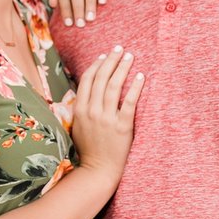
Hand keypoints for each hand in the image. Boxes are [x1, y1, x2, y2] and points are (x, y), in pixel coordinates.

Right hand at [66, 46, 144, 175]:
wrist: (98, 170)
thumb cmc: (89, 149)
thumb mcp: (78, 127)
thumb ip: (81, 109)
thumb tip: (87, 92)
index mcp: (79, 110)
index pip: (87, 80)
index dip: (96, 65)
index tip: (104, 56)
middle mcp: (92, 111)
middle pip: (101, 78)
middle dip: (111, 60)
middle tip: (119, 48)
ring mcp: (106, 119)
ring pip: (114, 86)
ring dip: (122, 68)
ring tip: (130, 56)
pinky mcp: (122, 126)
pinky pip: (129, 102)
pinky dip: (135, 87)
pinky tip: (140, 76)